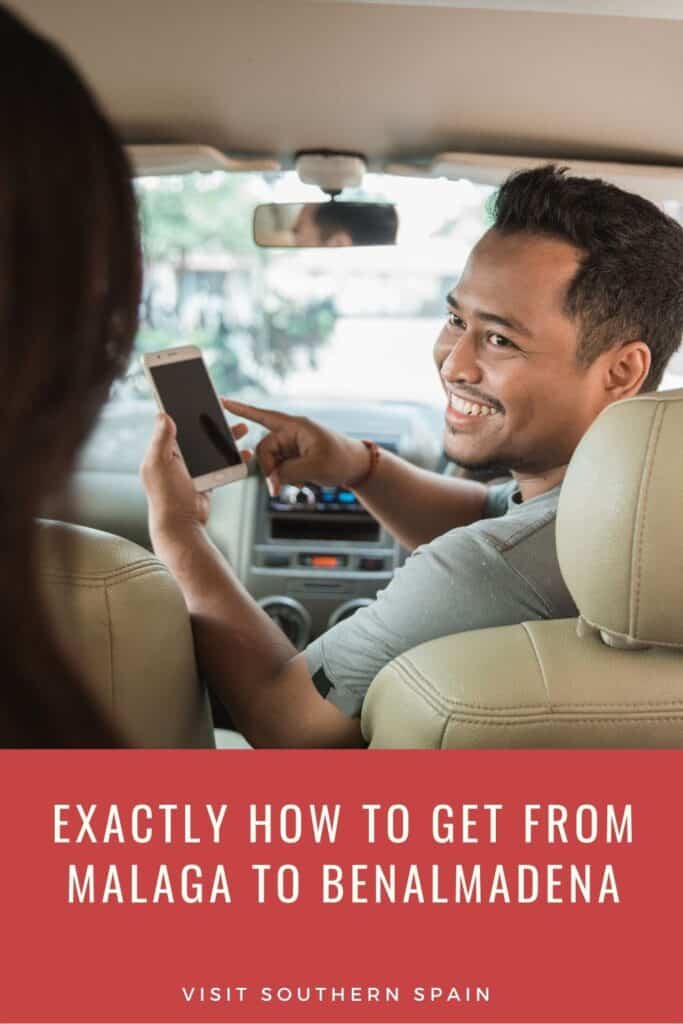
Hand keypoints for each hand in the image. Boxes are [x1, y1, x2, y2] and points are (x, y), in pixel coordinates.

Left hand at [140, 413, 251, 537]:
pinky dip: (232, 457)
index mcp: (161, 452)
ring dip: (225, 437)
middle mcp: (175, 459)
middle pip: (195, 433)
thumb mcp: (160, 464)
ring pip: (211, 447)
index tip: (194, 396)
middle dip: (211, 422)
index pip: (171, 424)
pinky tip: (244, 453)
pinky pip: (220, 464)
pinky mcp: (205, 479)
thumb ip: (161, 439)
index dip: (181, 410)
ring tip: (241, 428)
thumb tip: (163, 414)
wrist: (182, 524)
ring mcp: (191, 469)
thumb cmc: (167, 496)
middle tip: (223, 409)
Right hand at [220, 399, 369, 494]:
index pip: (262, 416)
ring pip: (270, 462)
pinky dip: (285, 478)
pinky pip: (279, 468)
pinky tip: (299, 482)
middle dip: (269, 470)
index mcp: (294, 426)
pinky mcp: (293, 457)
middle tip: (276, 489)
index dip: (241, 409)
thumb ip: (288, 472)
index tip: (222, 401)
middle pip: (264, 450)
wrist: (356, 467)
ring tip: (298, 484)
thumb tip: (271, 478)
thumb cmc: (341, 459)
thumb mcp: (315, 467)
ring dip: (278, 476)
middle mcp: (290, 433)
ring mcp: (291, 446)